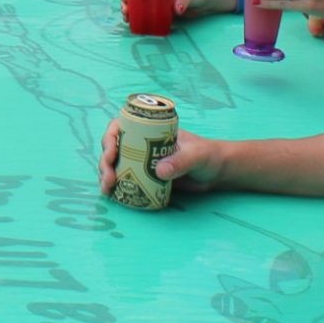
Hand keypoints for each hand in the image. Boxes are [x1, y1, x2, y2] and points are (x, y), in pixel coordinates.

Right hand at [98, 117, 222, 196]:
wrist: (217, 173)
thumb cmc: (208, 155)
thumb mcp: (196, 155)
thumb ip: (180, 161)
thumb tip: (158, 172)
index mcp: (149, 129)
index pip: (120, 126)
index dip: (109, 138)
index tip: (111, 154)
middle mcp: (141, 143)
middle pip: (112, 147)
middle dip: (105, 162)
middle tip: (108, 180)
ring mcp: (142, 161)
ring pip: (115, 164)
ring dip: (106, 175)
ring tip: (107, 190)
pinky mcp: (146, 178)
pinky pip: (126, 180)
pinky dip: (116, 187)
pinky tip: (112, 195)